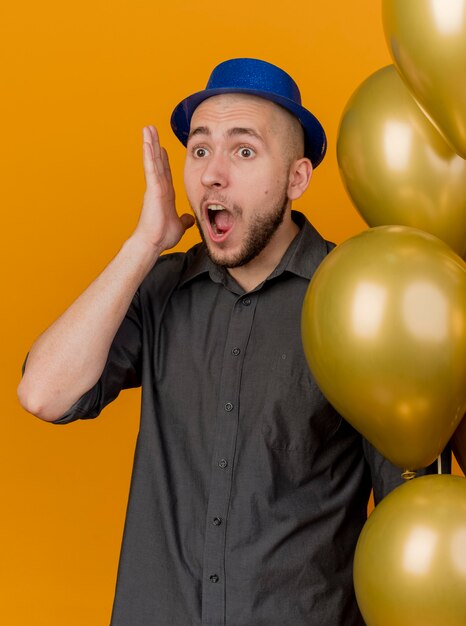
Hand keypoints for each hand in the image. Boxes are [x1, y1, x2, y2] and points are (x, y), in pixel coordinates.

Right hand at [133, 126, 193, 250]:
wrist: (152, 242)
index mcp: (165, 194)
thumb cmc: (162, 236)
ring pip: (152, 160)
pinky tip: (146, 142)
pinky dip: (148, 154)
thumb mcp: (179, 225)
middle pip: (157, 161)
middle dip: (155, 145)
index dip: (163, 159)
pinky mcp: (152, 188)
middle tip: (152, 129)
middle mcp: (159, 187)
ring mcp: (154, 186)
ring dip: (150, 143)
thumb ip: (184, 220)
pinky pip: (150, 167)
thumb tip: (190, 219)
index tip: (162, 147)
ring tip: (147, 127)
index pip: (165, 172)